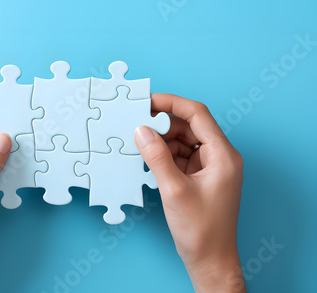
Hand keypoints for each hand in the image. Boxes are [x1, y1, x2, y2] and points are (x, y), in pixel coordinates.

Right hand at [135, 94, 245, 292]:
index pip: (198, 114)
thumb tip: (141, 131)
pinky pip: (180, 156)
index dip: (172, 103)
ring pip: (183, 141)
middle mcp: (219, 157)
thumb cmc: (201, 230)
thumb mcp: (174, 190)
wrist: (210, 260)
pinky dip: (164, 154)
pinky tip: (148, 157)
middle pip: (190, 126)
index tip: (148, 100)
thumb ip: (157, 157)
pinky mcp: (200, 177)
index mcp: (223, 155)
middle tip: (137, 120)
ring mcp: (210, 167)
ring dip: (162, 140)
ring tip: (139, 141)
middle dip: (163, 123)